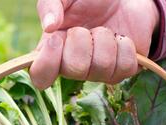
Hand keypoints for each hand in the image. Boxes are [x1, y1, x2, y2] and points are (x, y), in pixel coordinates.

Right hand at [30, 0, 159, 88]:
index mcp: (54, 51)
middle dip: (82, 40)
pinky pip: (124, 66)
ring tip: (106, 30)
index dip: (46, 64)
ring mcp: (100, 73)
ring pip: (101, 67)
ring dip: (105, 39)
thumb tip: (49, 27)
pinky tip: (122, 38)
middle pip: (73, 69)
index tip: (55, 40)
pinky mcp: (123, 72)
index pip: (40, 76)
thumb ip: (50, 4)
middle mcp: (75, 67)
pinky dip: (124, 45)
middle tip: (86, 28)